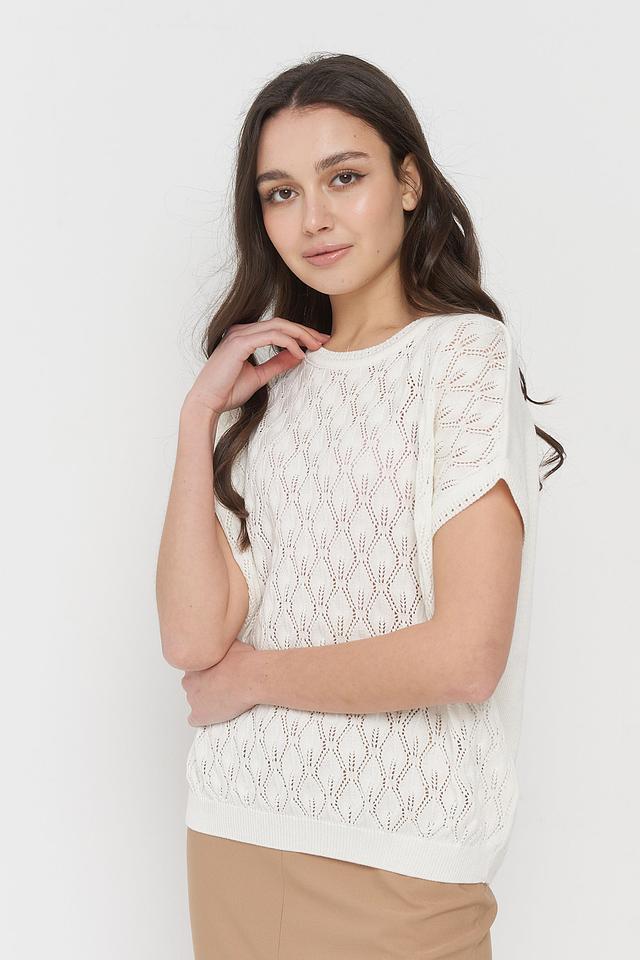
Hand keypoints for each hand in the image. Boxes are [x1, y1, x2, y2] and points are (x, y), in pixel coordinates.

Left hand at [181, 638, 259, 726]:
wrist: (249, 678)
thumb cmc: (242, 661)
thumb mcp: (231, 644)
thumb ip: (221, 645)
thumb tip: (224, 640)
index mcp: (195, 664)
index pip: (194, 670)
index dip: (208, 672)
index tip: (219, 673)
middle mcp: (189, 681)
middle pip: (193, 685)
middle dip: (205, 686)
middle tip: (222, 685)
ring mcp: (193, 700)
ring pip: (195, 702)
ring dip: (206, 702)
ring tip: (224, 699)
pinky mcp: (199, 715)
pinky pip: (195, 720)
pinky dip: (204, 718)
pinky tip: (217, 713)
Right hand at [184, 317, 330, 417]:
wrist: (207, 402)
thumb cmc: (227, 391)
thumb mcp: (259, 376)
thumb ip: (277, 364)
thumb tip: (297, 356)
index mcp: (244, 336)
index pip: (277, 328)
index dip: (299, 333)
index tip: (317, 343)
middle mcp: (241, 331)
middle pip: (281, 323)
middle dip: (305, 331)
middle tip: (324, 340)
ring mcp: (239, 335)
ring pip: (279, 326)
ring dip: (301, 334)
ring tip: (316, 346)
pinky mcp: (240, 343)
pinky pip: (272, 336)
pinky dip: (288, 343)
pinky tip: (299, 354)